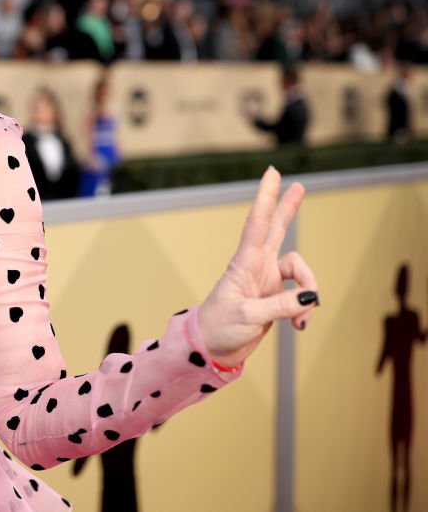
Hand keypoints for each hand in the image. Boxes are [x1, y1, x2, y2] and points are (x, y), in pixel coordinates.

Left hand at [197, 167, 318, 366]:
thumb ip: (280, 306)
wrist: (212, 350)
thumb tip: (310, 296)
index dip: (266, 198)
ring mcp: (267, 282)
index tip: (272, 173)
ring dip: (308, 295)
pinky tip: (299, 326)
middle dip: (288, 209)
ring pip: (301, 274)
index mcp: (245, 264)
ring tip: (301, 319)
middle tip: (299, 185)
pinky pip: (300, 297)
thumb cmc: (219, 328)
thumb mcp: (249, 317)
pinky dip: (304, 311)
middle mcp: (257, 268)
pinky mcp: (274, 299)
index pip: (258, 224)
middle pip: (277, 231)